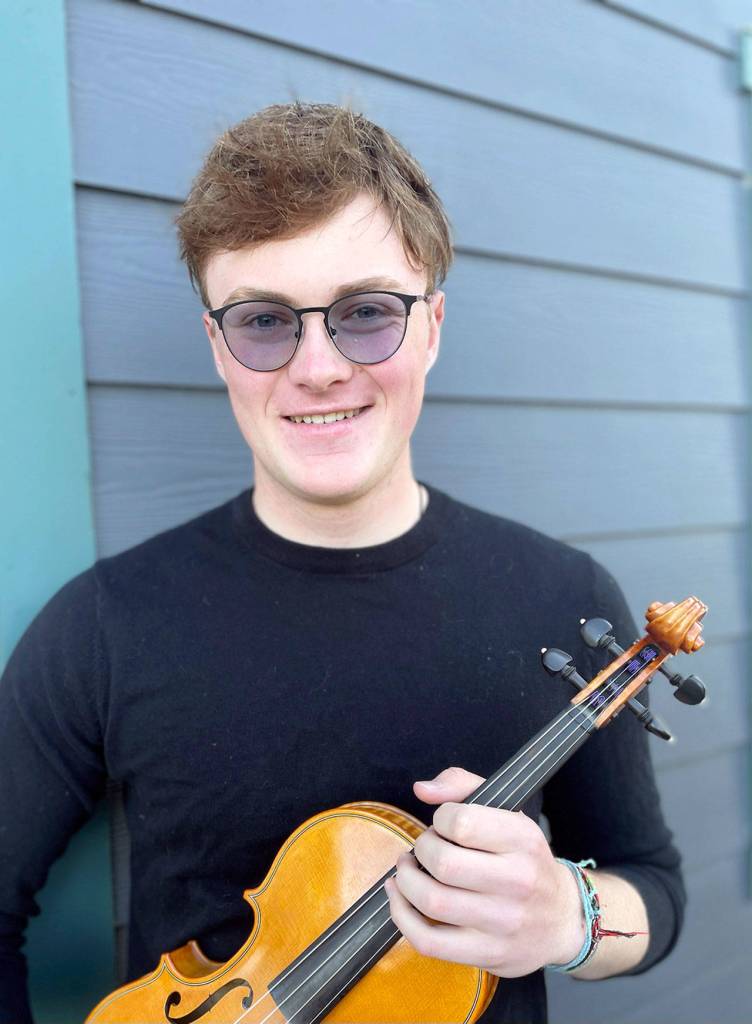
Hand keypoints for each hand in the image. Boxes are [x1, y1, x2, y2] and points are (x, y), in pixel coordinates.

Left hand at [384, 766, 585, 976]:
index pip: (461, 823)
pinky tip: (401, 900)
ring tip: (409, 871)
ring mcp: (503, 922)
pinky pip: (429, 941)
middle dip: (421, 850)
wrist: (564, 918)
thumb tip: (422, 789)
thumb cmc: (525, 859)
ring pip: (432, 902)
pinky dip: (403, 918)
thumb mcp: (508, 812)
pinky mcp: (488, 953)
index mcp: (523, 839)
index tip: (442, 825)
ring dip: (406, 882)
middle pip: (443, 864)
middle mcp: (518, 881)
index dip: (439, 820)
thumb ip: (462, 786)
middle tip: (425, 849)